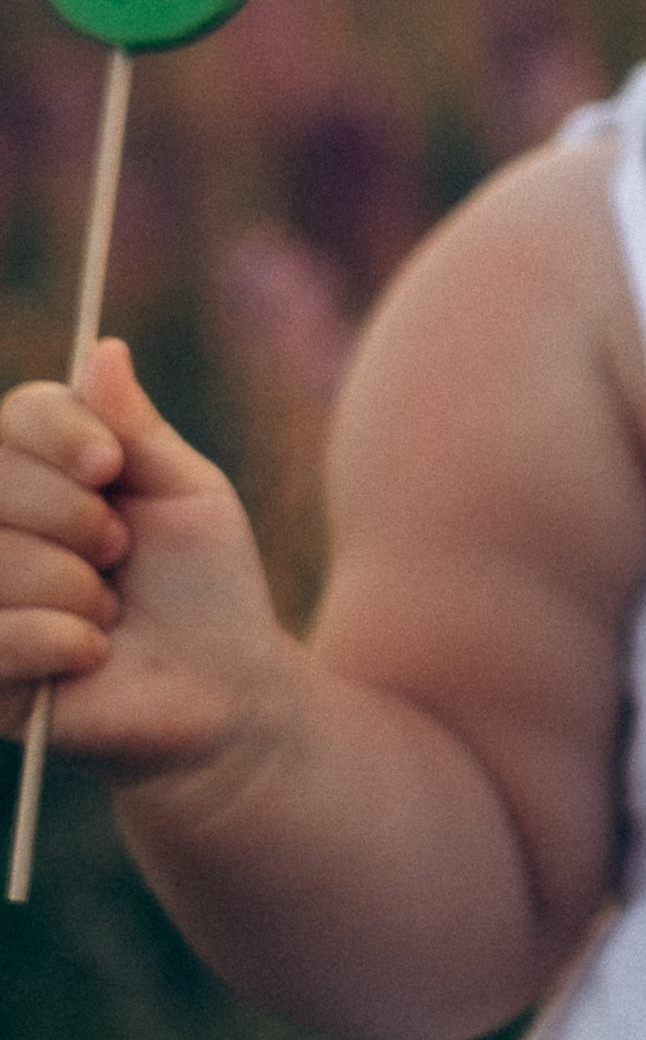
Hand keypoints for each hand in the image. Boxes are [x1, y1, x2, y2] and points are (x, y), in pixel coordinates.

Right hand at [0, 343, 290, 779]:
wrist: (230, 690)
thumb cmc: (205, 586)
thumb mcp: (184, 492)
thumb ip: (135, 426)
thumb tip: (103, 349)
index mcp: (37, 478)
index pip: (18, 417)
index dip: (59, 431)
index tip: (110, 464)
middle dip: (76, 515)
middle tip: (119, 552)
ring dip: (78, 586)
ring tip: (111, 612)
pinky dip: (65, 641)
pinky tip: (94, 655)